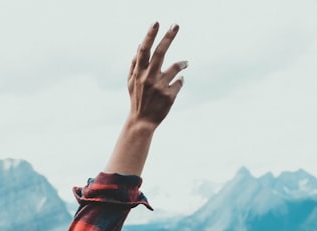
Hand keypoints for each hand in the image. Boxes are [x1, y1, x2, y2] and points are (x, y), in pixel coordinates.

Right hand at [104, 23, 186, 176]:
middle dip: (168, 37)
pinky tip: (177, 83)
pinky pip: (179, 82)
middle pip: (160, 53)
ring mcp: (159, 87)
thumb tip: (139, 46)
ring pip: (175, 67)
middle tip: (175, 25)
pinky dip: (179, 80)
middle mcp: (148, 78)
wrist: (141, 122)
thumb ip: (134, 64)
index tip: (156, 23)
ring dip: (182, 63)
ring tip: (185, 63)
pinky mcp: (169, 96)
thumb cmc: (137, 99)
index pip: (144, 50)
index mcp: (138, 73)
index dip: (150, 36)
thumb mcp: (130, 82)